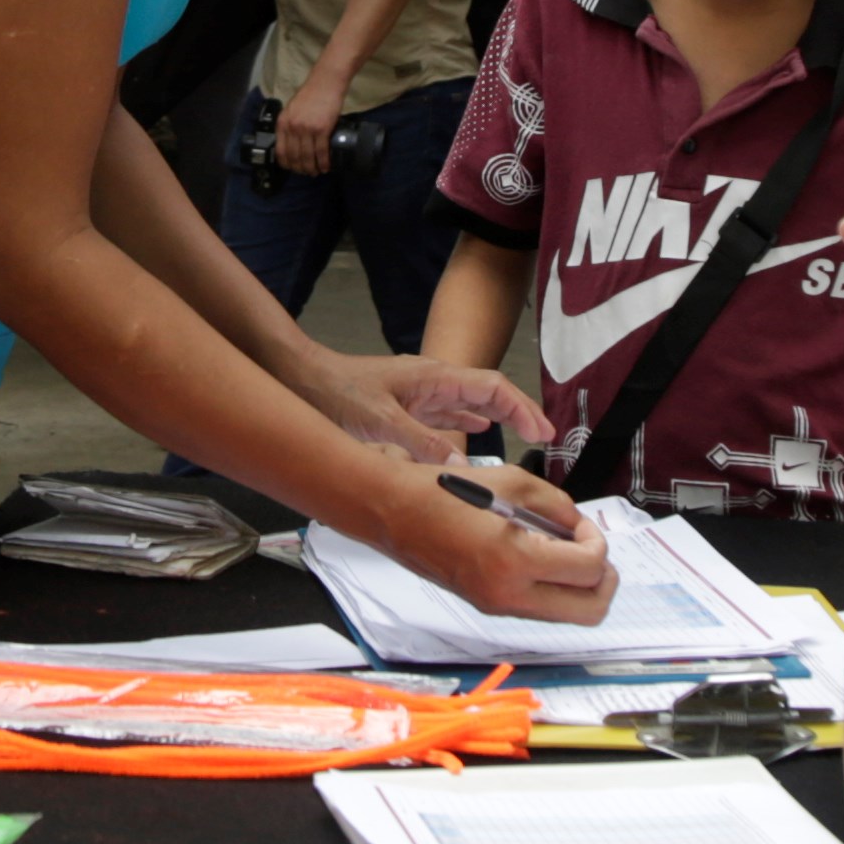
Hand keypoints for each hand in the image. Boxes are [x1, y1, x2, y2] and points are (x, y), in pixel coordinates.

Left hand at [273, 70, 347, 180]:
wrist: (326, 82)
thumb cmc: (311, 94)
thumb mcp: (292, 109)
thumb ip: (290, 125)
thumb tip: (292, 143)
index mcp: (283, 123)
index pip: (280, 151)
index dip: (287, 164)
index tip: (293, 168)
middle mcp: (292, 127)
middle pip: (294, 157)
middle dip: (301, 169)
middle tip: (308, 173)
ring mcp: (307, 129)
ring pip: (308, 157)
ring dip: (313, 168)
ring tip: (317, 172)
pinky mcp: (322, 129)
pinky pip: (321, 152)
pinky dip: (324, 162)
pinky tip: (326, 166)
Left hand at [296, 348, 553, 465]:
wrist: (300, 378)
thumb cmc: (335, 391)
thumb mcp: (379, 420)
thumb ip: (421, 443)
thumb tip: (461, 465)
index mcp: (433, 377)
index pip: (492, 388)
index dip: (521, 408)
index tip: (543, 431)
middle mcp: (432, 382)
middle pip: (487, 394)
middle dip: (518, 412)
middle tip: (543, 437)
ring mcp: (419, 393)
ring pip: (469, 403)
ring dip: (497, 418)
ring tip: (522, 436)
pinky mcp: (404, 406)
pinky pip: (447, 413)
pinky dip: (467, 423)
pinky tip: (476, 434)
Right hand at [404, 462, 612, 626]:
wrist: (393, 511)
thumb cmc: (443, 491)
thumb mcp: (513, 483)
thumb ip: (558, 506)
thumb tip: (580, 526)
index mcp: (514, 561)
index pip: (588, 570)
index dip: (598, 543)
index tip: (584, 526)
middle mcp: (508, 594)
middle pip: (589, 612)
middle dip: (604, 582)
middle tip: (596, 553)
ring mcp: (496, 605)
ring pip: (565, 615)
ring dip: (578, 587)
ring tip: (567, 553)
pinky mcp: (487, 605)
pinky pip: (537, 607)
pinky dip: (552, 587)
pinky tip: (541, 557)